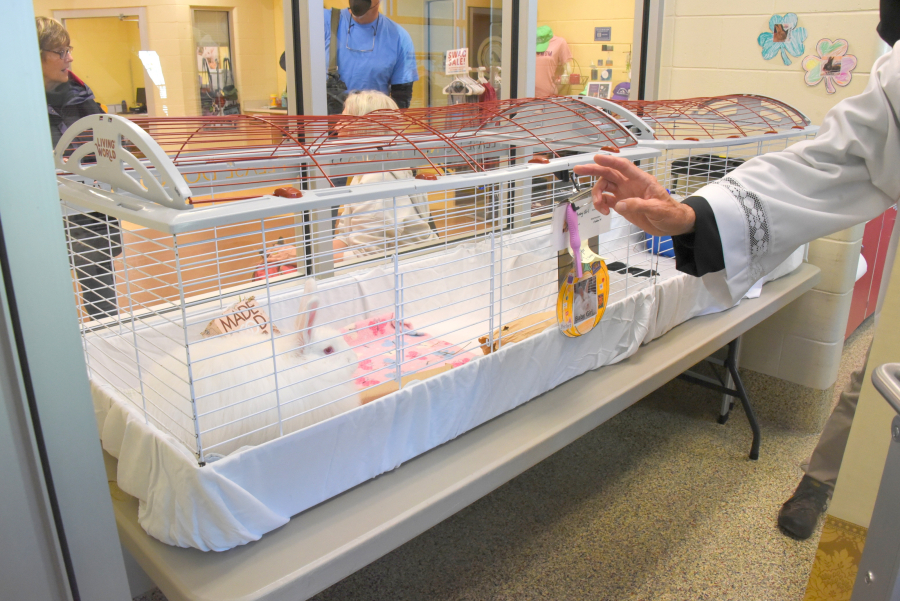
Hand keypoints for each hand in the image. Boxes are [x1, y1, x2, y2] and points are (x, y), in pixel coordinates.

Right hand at [573, 155, 695, 236]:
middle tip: (578, 170)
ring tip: (600, 208)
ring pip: (604, 187)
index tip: (596, 158)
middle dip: (593, 170)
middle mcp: (630, 184)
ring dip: (597, 195)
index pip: (623, 166)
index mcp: (641, 180)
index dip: (610, 161)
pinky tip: (604, 212)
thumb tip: (619, 205)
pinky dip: (601, 204)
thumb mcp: (657, 209)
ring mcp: (625, 194)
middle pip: (608, 173)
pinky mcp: (622, 205)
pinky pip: (606, 200)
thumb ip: (638, 205)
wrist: (672, 225)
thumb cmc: (670, 213)